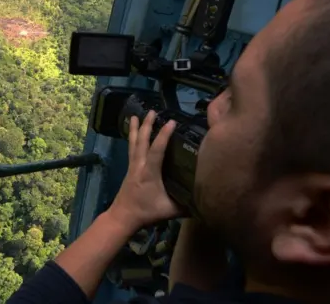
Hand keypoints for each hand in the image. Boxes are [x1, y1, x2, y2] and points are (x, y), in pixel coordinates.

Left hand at [107, 110, 182, 231]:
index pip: (157, 150)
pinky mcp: (130, 169)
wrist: (123, 217)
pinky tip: (133, 132)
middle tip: (152, 111)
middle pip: (142, 141)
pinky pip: (131, 148)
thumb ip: (187, 205)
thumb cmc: (146, 213)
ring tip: (137, 115)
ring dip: (137, 128)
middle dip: (147, 125)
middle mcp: (139, 165)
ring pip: (134, 143)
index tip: (172, 121)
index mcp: (149, 173)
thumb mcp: (170, 211)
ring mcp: (133, 166)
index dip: (164, 135)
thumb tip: (207, 199)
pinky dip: (133, 138)